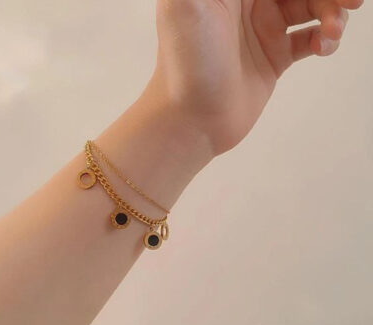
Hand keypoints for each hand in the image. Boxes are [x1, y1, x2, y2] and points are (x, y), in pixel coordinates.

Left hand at [146, 0, 362, 154]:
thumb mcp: (187, 2)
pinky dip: (324, 38)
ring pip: (309, 5)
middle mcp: (246, 3)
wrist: (193, 120)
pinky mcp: (272, 58)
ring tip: (332, 31)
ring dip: (330, 11)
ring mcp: (261, 30)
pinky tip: (324, 46)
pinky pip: (308, 38)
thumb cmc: (185, 64)